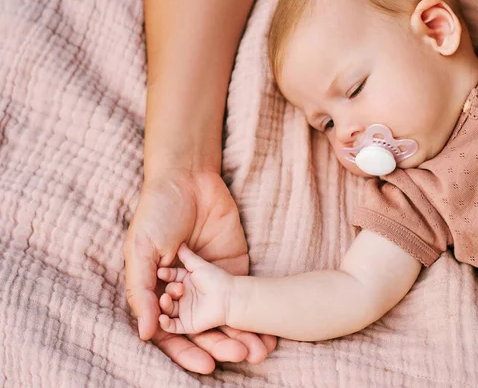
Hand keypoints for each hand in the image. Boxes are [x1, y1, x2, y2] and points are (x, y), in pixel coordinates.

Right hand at [124, 170, 275, 372]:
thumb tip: (146, 333)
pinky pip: (243, 296)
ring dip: (239, 336)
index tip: (206, 365)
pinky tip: (266, 330)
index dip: (187, 351)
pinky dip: (254, 315)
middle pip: (202, 330)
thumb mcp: (141, 251)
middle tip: (239, 356)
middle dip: (220, 345)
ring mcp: (209, 281)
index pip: (172, 333)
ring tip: (258, 352)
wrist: (189, 180)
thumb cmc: (157, 213)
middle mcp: (184, 293)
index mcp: (158, 293)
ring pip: (224, 318)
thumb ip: (142, 291)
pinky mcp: (232, 268)